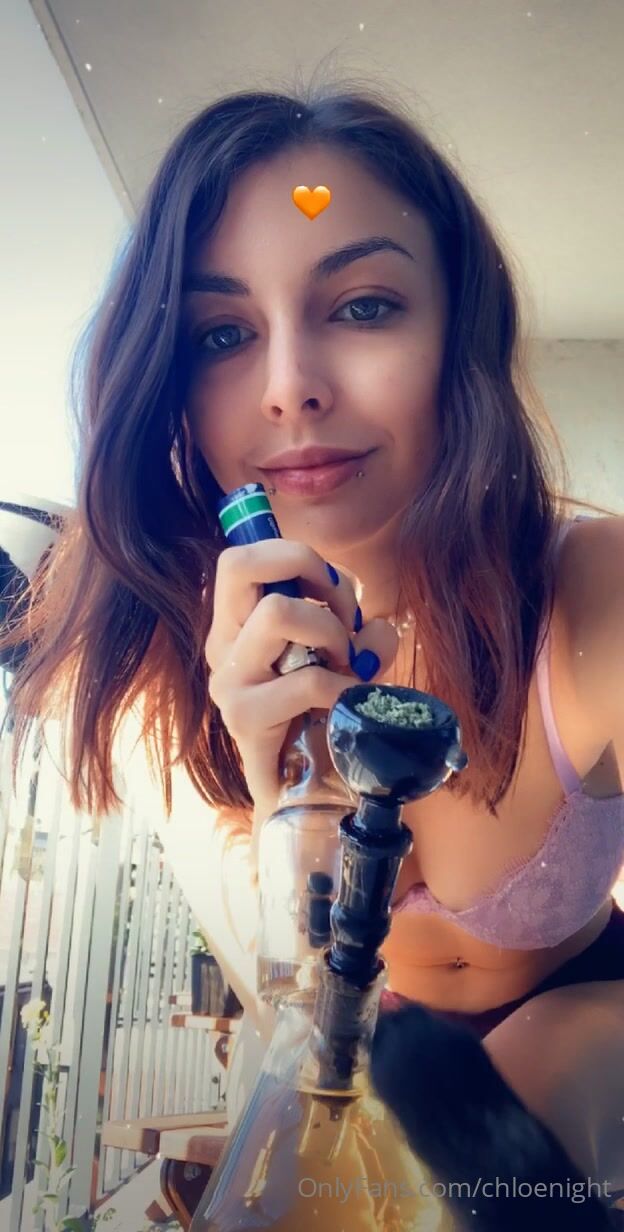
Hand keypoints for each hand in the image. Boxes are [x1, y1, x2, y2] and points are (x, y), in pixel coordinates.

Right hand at [205, 540, 398, 818]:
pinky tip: (348, 703)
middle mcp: (222, 645)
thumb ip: (363, 636)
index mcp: (235, 623)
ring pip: (277, 611)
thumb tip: (380, 628)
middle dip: (315, 579)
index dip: (293, 554)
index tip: (333, 589)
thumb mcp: (346, 662)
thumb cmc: (320, 718)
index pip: (241, 557)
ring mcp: (229, 681)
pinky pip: (306, 679)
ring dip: (330, 630)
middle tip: (346, 621)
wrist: (299, 797)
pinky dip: (343, 685)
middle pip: (243, 564)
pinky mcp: (245, 718)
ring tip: (345, 664)